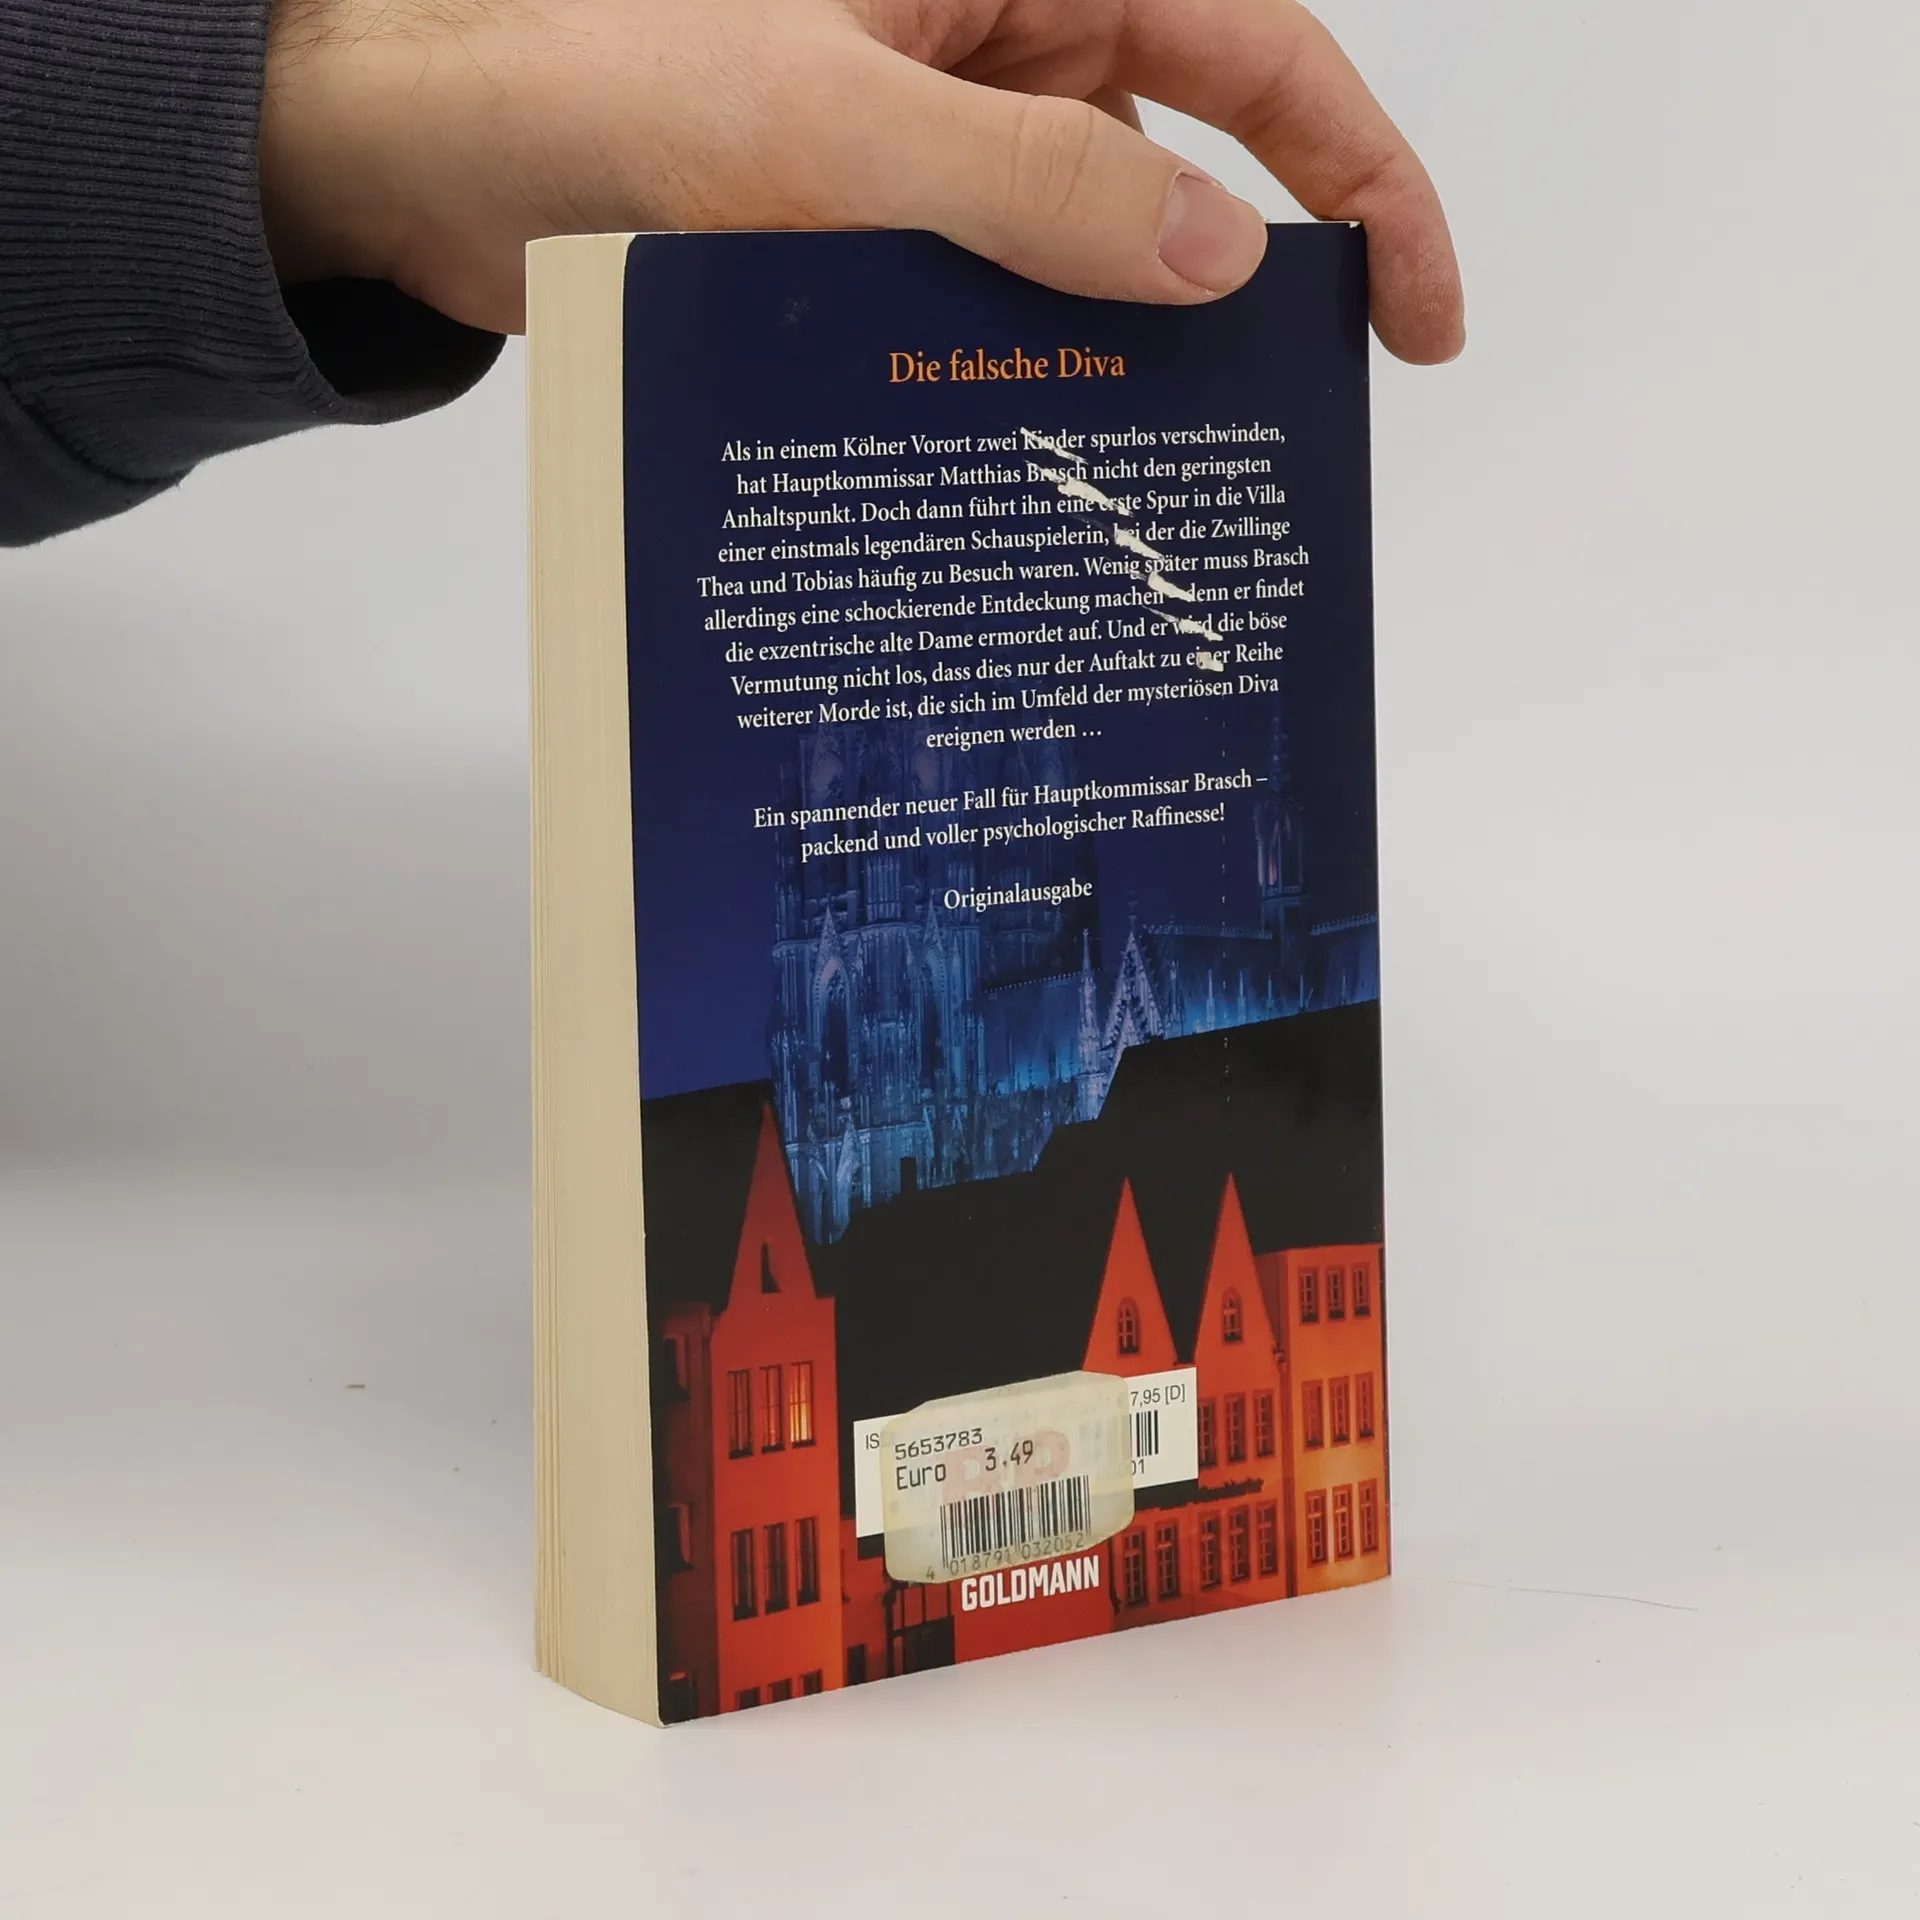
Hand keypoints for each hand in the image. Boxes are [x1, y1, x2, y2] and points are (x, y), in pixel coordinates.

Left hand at [261, 0, 1463, 360]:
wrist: (442, 165)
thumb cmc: (606, 85)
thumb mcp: (840, 131)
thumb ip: (1034, 186)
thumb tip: (1220, 258)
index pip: (1254, 54)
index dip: (1364, 179)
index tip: (1418, 317)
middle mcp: (1001, 49)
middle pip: (1191, 162)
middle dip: (1250, 292)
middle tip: (1284, 446)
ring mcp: (943, 150)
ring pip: (1089, 255)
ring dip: (1124, 356)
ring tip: (1158, 492)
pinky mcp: (883, 234)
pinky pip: (995, 302)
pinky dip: (1024, 373)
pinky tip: (1040, 464)